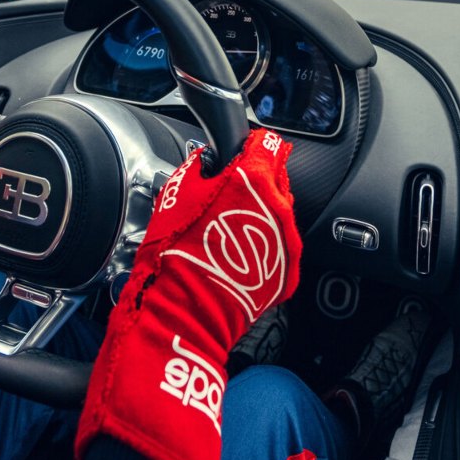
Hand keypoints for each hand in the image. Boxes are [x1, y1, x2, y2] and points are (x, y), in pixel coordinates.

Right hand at [74, 129, 300, 459]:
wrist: (182, 317)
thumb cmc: (172, 260)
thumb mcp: (174, 196)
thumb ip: (198, 168)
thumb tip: (205, 159)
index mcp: (253, 180)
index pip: (267, 143)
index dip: (249, 145)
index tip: (237, 152)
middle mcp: (278, 208)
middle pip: (276, 177)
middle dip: (254, 180)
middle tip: (223, 194)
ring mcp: (287, 243)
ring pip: (280, 213)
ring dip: (259, 214)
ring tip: (225, 229)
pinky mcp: (286, 272)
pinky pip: (279, 246)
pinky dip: (263, 245)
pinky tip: (234, 254)